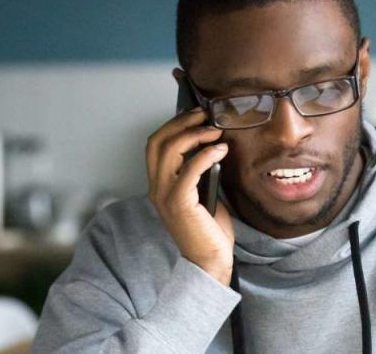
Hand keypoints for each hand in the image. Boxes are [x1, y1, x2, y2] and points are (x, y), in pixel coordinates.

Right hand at [145, 108, 233, 285]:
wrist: (209, 260)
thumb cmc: (208, 229)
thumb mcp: (202, 194)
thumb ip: (200, 173)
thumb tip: (213, 148)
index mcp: (158, 185)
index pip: (154, 145)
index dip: (172, 125)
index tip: (195, 115)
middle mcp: (156, 188)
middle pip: (158, 142)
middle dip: (180, 123)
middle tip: (204, 115)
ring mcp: (165, 195)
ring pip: (170, 151)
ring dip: (194, 135)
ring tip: (215, 131)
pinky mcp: (180, 203)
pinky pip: (189, 169)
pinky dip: (205, 154)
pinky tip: (221, 150)